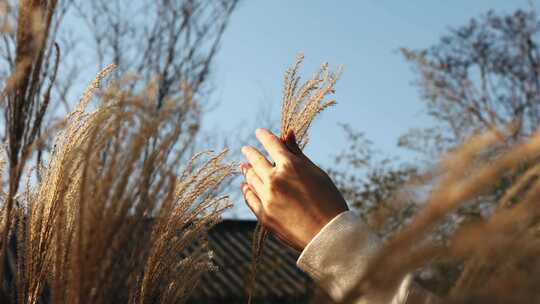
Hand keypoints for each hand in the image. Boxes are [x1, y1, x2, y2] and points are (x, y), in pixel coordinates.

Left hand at [240, 128, 348, 250]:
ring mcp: (267, 198)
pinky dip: (247, 190)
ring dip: (248, 171)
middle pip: (256, 160)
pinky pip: (250, 198)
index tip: (259, 132)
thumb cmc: (328, 200)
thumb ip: (297, 153)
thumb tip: (287, 134)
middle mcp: (275, 180)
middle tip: (246, 149)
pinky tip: (246, 186)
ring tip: (245, 167)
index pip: (271, 144)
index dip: (264, 136)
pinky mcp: (263, 216)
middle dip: (250, 153)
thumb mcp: (315, 172)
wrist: (329, 235)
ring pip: (251, 179)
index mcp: (290, 166)